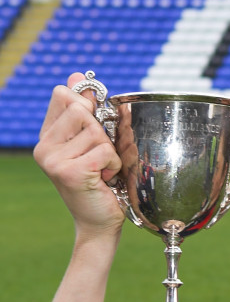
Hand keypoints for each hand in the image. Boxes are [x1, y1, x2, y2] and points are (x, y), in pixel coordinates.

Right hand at [34, 72, 124, 241]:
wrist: (99, 224)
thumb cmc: (101, 185)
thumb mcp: (92, 144)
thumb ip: (85, 112)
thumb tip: (78, 76)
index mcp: (47, 136)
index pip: (63, 94)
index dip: (85, 105)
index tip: (92, 129)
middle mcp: (44, 147)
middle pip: (81, 109)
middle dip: (100, 131)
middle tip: (99, 156)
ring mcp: (53, 160)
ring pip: (95, 130)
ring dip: (109, 151)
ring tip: (102, 170)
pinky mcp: (70, 172)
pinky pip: (104, 150)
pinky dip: (113, 164)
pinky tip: (105, 179)